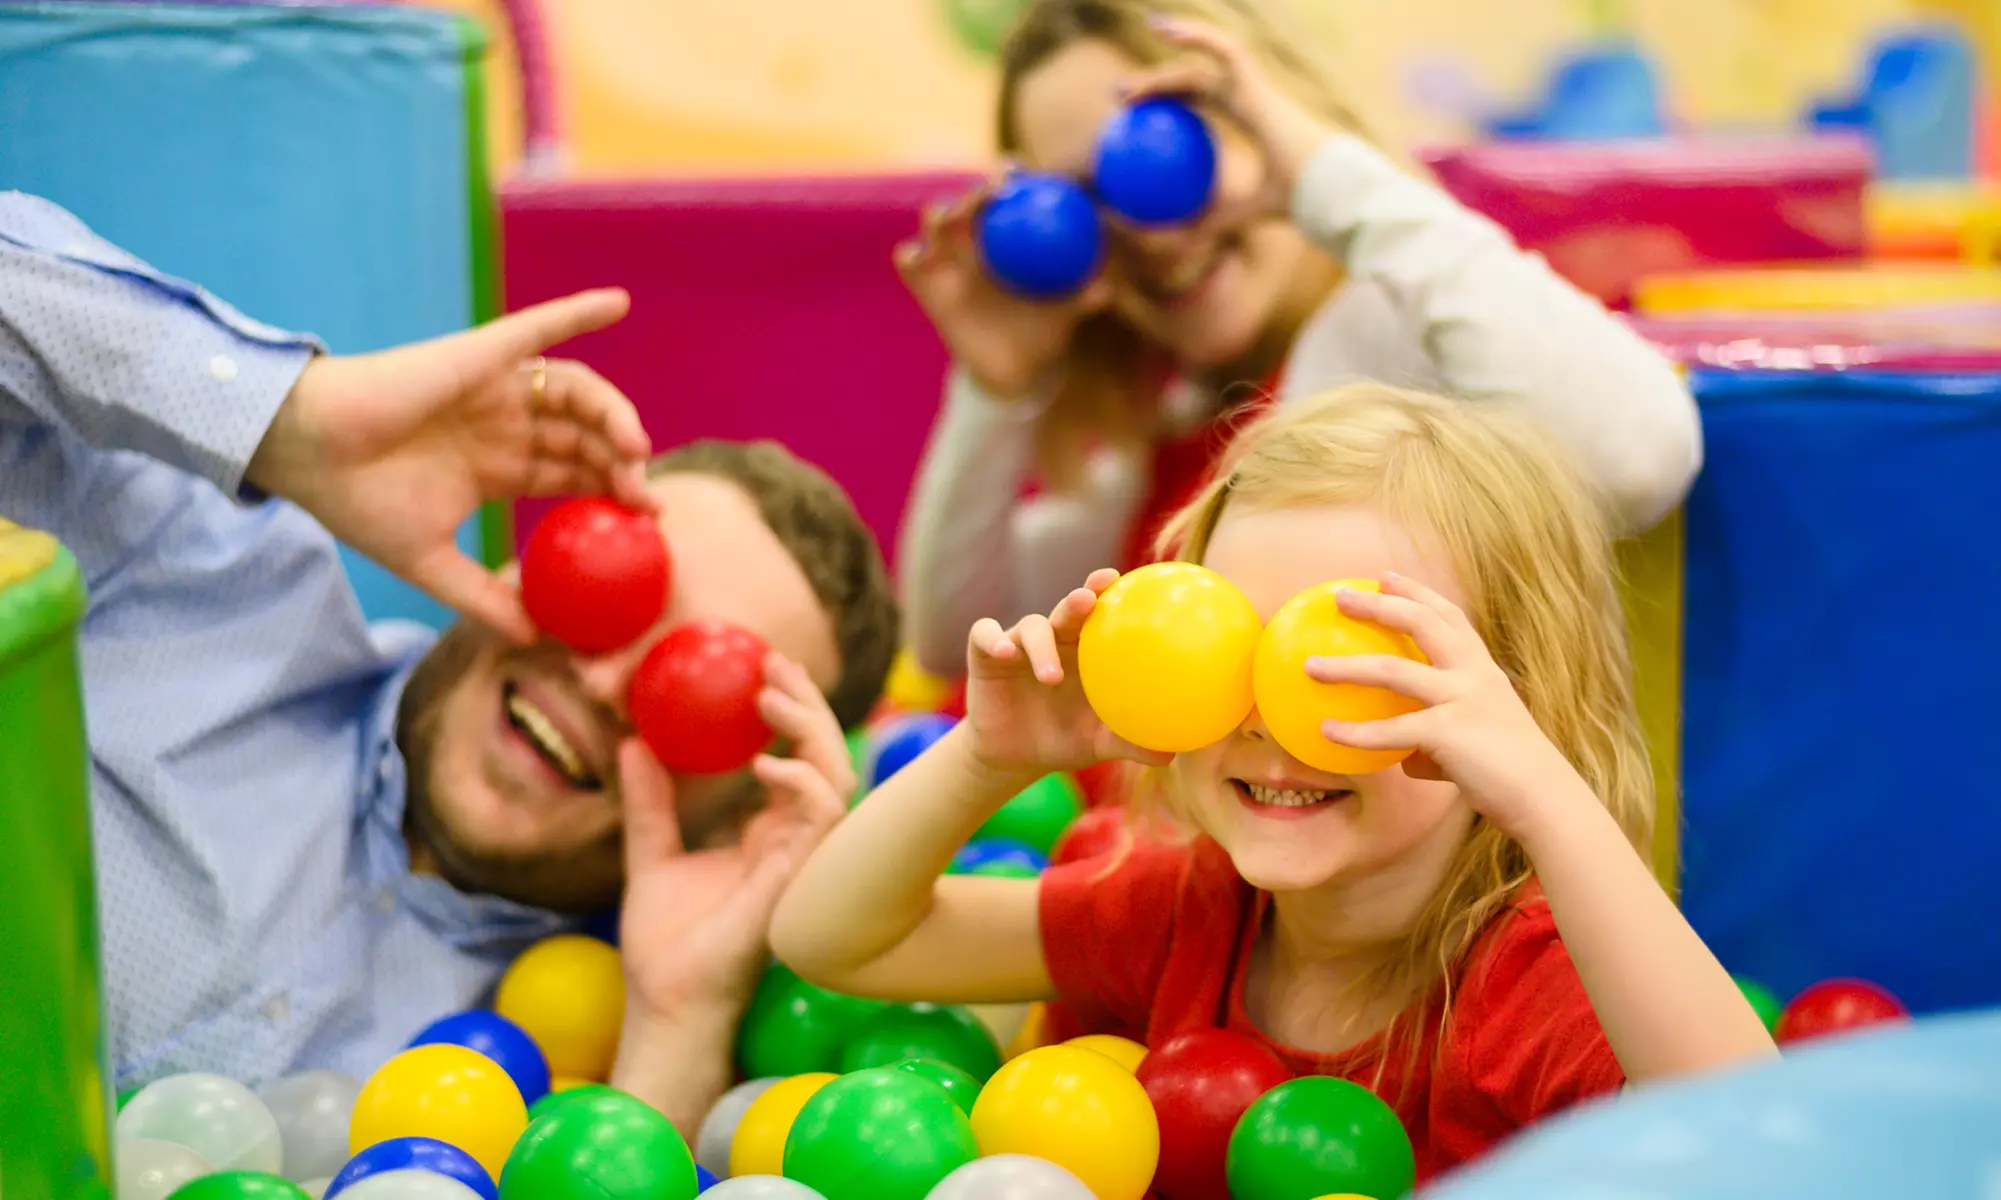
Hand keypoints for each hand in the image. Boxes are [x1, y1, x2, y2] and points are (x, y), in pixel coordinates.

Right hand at [245, 289, 653, 642]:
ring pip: (575, 395)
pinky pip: (537, 327)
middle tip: (646, 500)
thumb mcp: (429, 563)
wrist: (305, 456)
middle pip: (584, 439)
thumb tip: (533, 640)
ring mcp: (495, 389)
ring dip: (613, 415)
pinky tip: (617, 302)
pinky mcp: (480, 356)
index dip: (612, 493)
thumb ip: (482, 598)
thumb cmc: (356, 503)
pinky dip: (578, 312)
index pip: (573, 476)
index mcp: (498, 468)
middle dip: (621, 466)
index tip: (648, 522)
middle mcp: (505, 426)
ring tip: (635, 448)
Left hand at [616, 653, 853, 1021]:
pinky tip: (763, 765)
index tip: (758, 668)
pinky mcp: (799, 877)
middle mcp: (793, 841)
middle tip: (772, 662)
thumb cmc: (666, 943)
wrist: (667, 1002)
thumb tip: (631, 743)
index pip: (795, 759)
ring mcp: (802, 859)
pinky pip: (823, 816)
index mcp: (767, 834)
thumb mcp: (650, 853)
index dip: (788, 712)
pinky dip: (801, 782)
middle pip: (824, 756)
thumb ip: (650, 801)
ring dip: (810, 729)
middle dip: (806, 704)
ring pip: (836, 775)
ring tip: (769, 697)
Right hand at [895, 183, 1114, 399]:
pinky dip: (911, 256)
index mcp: (1011, 237)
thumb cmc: (1044, 331)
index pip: (1007, 195)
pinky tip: (920, 257)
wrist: (1013, 369)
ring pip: (935, 224)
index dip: (1008, 176)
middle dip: (975, 193)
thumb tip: (1107, 290)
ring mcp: (949, 261)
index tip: (1017, 173)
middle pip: (970, 203)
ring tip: (950, 218)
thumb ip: (1082, 299)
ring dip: (940, 215)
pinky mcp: (927, 285)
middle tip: (989, 194)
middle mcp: (978, 242)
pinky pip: (910, 263)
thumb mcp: (1064, 315)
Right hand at [964, 568, 1172, 777]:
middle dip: (1079, 599)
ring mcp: (1019, 644)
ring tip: (1051, 676)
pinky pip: (984, 636)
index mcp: (1086, 650)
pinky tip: (1005, 652)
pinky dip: (993, 639)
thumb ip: (1130, 742)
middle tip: (1089, 599)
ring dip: (1041, 646)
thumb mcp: (1098, 742)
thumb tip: (1170, 753)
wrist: (1016, 758)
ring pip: (1030, 627)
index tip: (1124, 581)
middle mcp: (1055, 638)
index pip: (1100, 612)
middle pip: (1068, 609)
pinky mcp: (986, 655)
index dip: (1110, 592)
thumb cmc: (1065, 738)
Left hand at [1120, 16, 1338, 229]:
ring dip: (1163, 70)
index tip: (1140, 111)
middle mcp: (1252, 95)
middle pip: (1196, 79)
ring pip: (1201, 64)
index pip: (1207, 97)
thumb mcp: (1243, 213)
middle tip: (1120, 99)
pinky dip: (1196, 35)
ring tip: (1125, 88)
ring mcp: (1255, 86)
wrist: (1326, 188)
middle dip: (1159, 83)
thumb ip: (1213, 220)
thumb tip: (1175, 240)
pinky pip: (1224, 49)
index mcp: (1253, 117)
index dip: (1176, 98)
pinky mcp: (1258, 82)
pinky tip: (1162, 31)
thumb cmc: (1298, 201)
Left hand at [1303, 573, 1585, 838]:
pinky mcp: (1448, 732)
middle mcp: (1473, 674)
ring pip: (1392, 671)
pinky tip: (1327, 733)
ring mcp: (1462, 698)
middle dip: (1379, 604)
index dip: (1418, 592)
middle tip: (1341, 595)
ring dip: (1346, 667)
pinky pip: (1391, 729)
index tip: (1387, 574)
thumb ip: (1437, 736)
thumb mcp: (1474, 738)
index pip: (1449, 616)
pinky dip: (1356, 732)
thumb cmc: (1507, 773)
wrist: (1543, 797)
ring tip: (1311, 665)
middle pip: (1421, 623)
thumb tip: (1401, 755)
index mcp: (1482, 669)